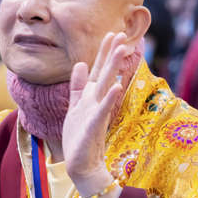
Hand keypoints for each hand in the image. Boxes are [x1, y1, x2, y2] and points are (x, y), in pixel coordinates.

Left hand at [63, 32, 129, 187]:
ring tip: (122, 50)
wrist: (81, 164)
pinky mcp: (95, 126)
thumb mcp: (75, 106)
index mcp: (91, 96)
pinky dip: (110, 98)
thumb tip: (80, 64)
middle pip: (105, 73)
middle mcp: (96, 101)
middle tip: (122, 34)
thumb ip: (78, 86)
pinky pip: (103, 110)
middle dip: (112, 54)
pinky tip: (117, 86)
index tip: (112, 33)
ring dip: (113, 68)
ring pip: (106, 86)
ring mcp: (97, 112)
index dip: (103, 52)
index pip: (98, 69)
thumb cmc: (79, 137)